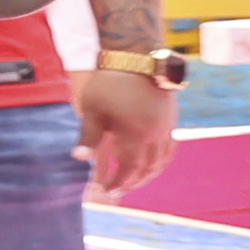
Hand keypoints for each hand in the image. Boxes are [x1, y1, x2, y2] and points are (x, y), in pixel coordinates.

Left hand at [73, 66, 177, 200]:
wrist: (136, 56)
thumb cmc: (109, 83)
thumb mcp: (92, 110)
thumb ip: (87, 136)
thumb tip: (77, 158)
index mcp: (135, 135)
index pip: (129, 169)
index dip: (118, 183)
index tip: (107, 192)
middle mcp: (156, 134)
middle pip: (148, 168)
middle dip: (133, 182)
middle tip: (119, 190)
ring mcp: (167, 126)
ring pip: (162, 160)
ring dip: (148, 173)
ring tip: (135, 180)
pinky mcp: (171, 118)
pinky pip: (170, 147)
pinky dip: (160, 159)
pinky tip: (151, 161)